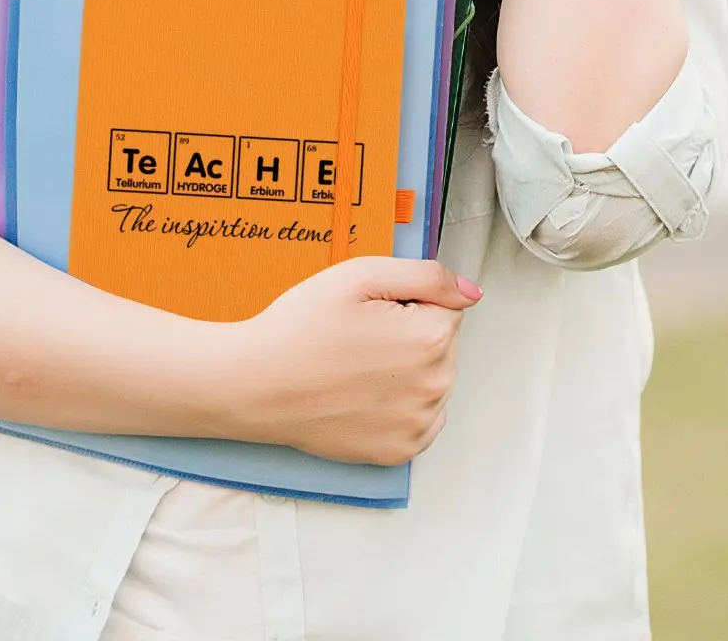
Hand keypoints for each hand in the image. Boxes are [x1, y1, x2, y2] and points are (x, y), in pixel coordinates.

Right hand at [229, 256, 482, 465]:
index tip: (370, 311)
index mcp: (430, 338)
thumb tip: (471, 293)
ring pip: (430, 380)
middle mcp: (435, 387)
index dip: (405, 302)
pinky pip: (418, 418)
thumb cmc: (301, 327)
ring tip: (354, 365)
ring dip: (406, 370)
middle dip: (409, 334)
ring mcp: (418, 425)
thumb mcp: (360, 275)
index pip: (444, 307)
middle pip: (440, 344)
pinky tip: (360, 393)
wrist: (256, 383)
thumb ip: (427, 275)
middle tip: (357, 336)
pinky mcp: (399, 451)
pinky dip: (398, 405)